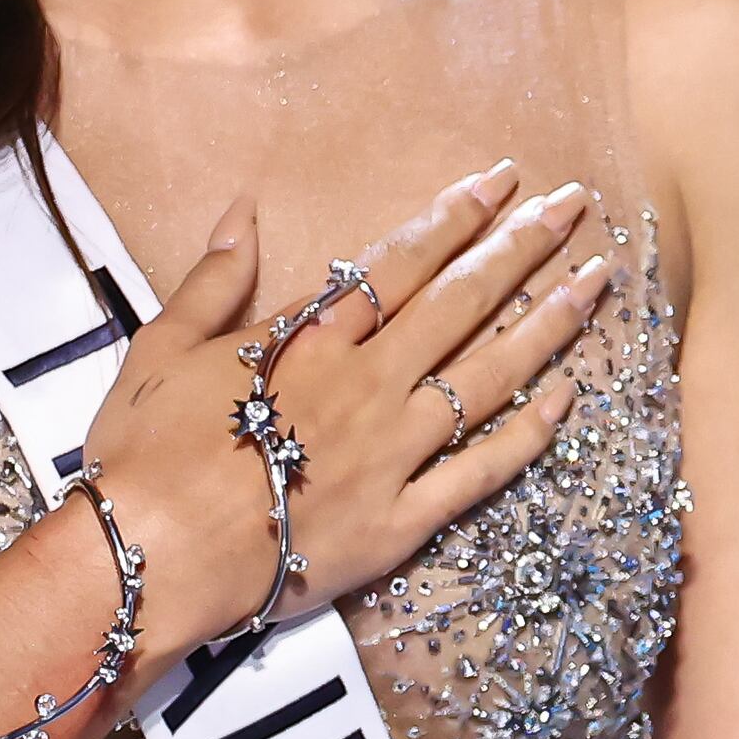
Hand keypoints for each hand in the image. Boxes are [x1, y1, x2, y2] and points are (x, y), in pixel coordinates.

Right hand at [78, 164, 616, 647]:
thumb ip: (211, 278)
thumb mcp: (161, 347)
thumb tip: (241, 209)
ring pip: (489, 377)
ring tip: (595, 282)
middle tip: (573, 206)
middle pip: (461, 304)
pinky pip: (482, 471)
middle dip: (522, 248)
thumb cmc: (143, 455)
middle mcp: (366, 385)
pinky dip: (530, 434)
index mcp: (311, 340)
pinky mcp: (402, 520)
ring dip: (547, 325)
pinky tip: (569, 398)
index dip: (456, 218)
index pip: (401, 263)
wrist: (149, 557)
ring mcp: (392, 453)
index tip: (504, 180)